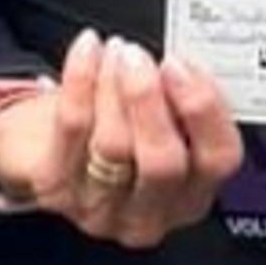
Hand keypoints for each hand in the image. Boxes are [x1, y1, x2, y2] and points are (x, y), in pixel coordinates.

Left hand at [0, 30, 243, 246]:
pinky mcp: (57, 191)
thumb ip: (181, 101)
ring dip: (115, 85)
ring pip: (115, 144)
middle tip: (140, 57)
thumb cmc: (118, 130)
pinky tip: (88, 50)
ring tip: (117, 51)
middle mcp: (150, 214)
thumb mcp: (163, 121)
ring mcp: (100, 209)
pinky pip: (72, 126)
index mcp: (192, 196)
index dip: (204, 108)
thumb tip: (183, 63)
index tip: (181, 65)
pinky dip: (81, 78)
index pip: (218, 159)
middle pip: (163, 162)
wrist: (48, 148)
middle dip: (152, 99)